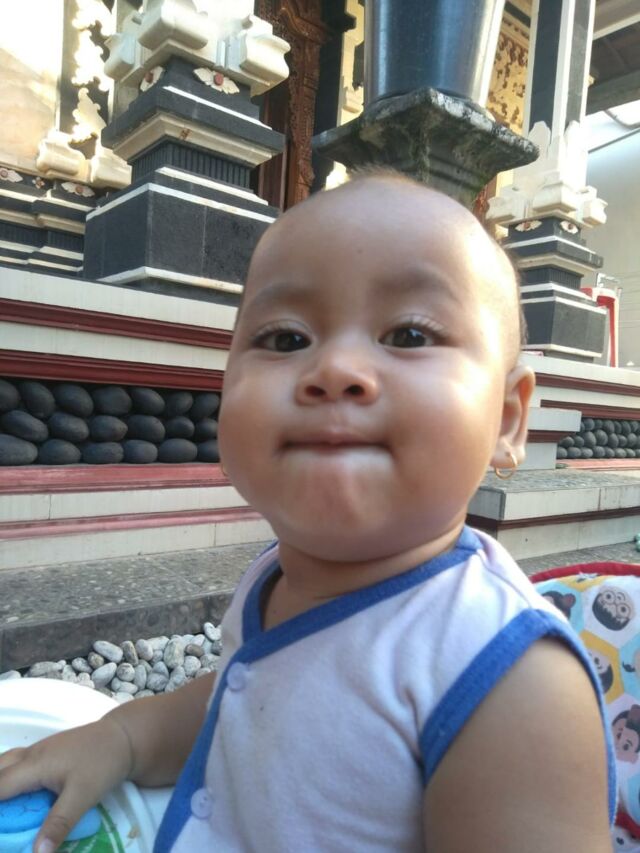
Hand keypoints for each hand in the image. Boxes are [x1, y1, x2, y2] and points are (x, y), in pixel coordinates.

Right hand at [0, 715, 132, 852]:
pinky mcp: (49, 752)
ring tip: (8, 809)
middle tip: (4, 821)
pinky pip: (19, 764)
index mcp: (34, 764)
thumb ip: (59, 824)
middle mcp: (32, 754)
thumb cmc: (103, 762)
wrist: (125, 737)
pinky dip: (11, 778)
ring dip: (1, 782)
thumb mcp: (82, 796)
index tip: (0, 828)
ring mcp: (40, 750)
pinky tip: (19, 794)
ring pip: (7, 763)